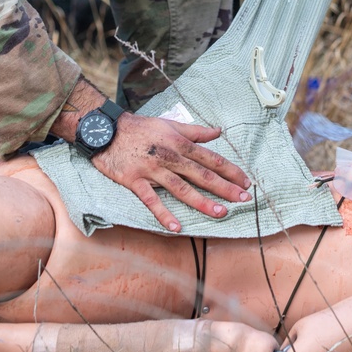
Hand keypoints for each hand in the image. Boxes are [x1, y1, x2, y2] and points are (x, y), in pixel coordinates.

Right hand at [92, 112, 251, 231]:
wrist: (106, 129)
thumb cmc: (139, 127)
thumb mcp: (169, 124)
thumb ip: (195, 131)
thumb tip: (218, 131)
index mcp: (179, 143)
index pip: (210, 158)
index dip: (229, 170)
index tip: (245, 181)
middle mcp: (170, 157)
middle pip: (201, 174)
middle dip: (224, 187)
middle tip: (243, 199)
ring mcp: (153, 170)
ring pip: (182, 188)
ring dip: (202, 202)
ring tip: (220, 213)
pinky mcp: (135, 180)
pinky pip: (151, 200)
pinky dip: (163, 214)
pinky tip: (176, 227)